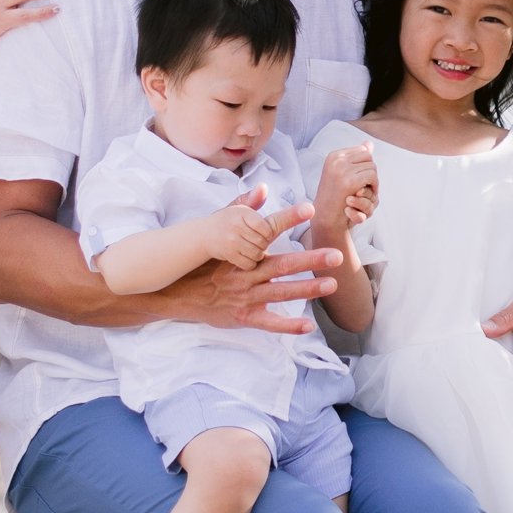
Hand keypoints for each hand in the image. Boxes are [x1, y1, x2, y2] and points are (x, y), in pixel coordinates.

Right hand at [150, 227, 338, 334]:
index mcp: (241, 251)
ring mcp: (245, 297)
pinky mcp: (243, 316)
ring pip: (280, 292)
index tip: (309, 210)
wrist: (176, 292)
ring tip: (332, 284)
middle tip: (336, 255)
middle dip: (312, 260)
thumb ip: (241, 209)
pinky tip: (308, 325)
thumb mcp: (217, 231)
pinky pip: (268, 323)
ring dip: (307, 289)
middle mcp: (245, 273)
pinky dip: (288, 325)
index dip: (288, 220)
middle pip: (283, 265)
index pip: (268, 232)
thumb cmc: (200, 260)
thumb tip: (262, 187)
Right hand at [208, 187, 305, 271]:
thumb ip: (250, 201)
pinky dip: (248, 263)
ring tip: (244, 246)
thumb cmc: (222, 223)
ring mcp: (231, 241)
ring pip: (259, 253)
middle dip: (263, 241)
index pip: (270, 221)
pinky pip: (250, 263)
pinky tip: (240, 258)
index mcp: (242, 213)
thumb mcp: (234, 209)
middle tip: (254, 237)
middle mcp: (236, 225)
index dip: (291, 217)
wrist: (196, 239)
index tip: (311, 208)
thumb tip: (263, 187)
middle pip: (266, 239)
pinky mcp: (228, 255)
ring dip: (256, 253)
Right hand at [317, 141, 378, 226]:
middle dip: (370, 171)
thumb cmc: (335, 197)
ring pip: (372, 167)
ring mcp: (342, 170)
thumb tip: (369, 143)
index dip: (365, 166)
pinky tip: (366, 195)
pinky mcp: (349, 182)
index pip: (362, 150)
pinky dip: (374, 187)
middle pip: (368, 157)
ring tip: (365, 191)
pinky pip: (372, 177)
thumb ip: (356, 158)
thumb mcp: (344, 173)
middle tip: (366, 186)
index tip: (360, 179)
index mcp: (334, 156)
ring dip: (373, 181)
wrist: (326, 218)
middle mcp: (336, 160)